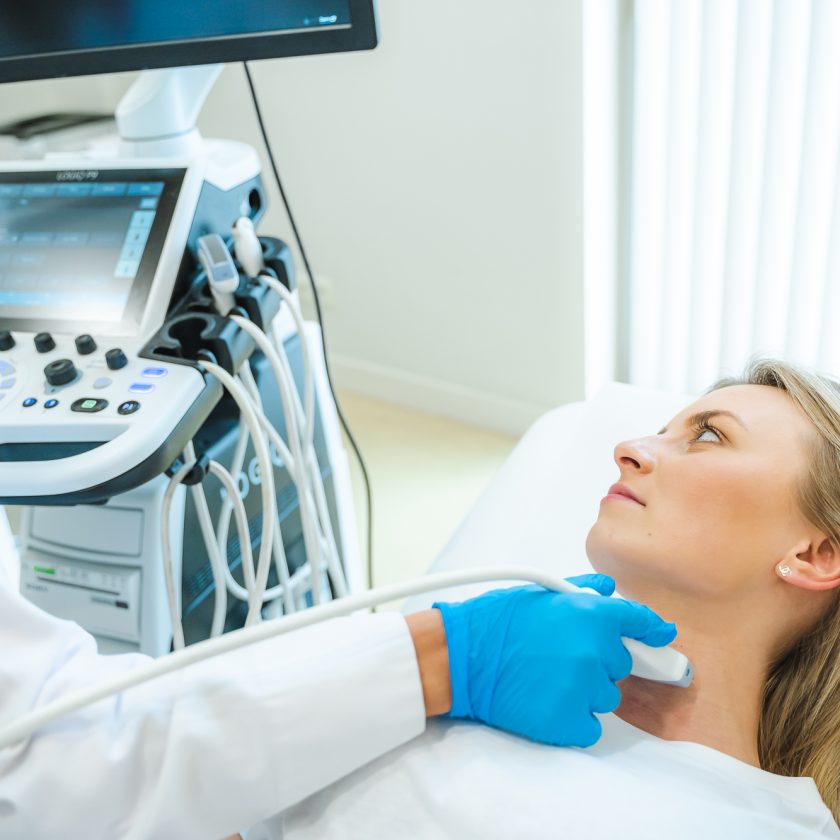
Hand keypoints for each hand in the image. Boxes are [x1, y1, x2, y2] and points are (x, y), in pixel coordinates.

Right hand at [433, 574, 675, 746]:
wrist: (462, 656)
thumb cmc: (496, 620)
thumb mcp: (540, 591)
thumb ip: (581, 589)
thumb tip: (607, 588)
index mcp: (592, 616)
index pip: (639, 622)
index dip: (653, 629)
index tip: (663, 637)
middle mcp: (596, 652)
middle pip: (620, 665)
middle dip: (598, 660)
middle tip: (562, 655)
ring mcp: (584, 690)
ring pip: (605, 696)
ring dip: (585, 690)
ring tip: (547, 678)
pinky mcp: (569, 722)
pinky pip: (589, 726)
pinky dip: (573, 719)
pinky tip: (546, 701)